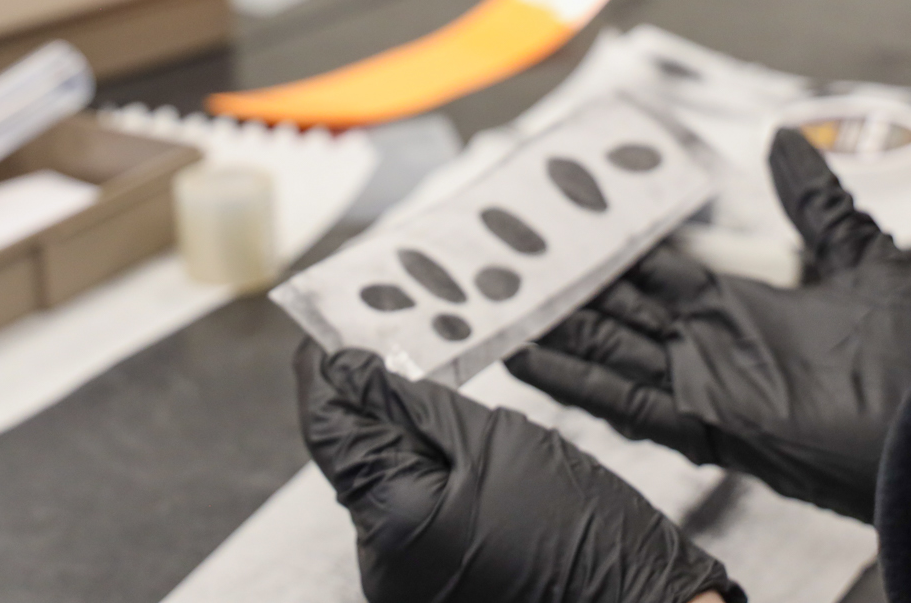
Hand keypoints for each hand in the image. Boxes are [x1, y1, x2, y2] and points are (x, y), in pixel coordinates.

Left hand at [296, 342, 739, 602]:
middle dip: (379, 410)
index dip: (324, 374)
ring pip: (385, 489)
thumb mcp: (499, 440)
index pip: (328, 428)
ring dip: (412, 450)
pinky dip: (433, 488)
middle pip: (355, 460)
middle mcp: (381, 564)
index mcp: (394, 519)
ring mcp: (401, 586)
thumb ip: (413, 403)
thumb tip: (349, 370)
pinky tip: (480, 475)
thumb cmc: (585, 531)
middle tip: (414, 361)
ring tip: (471, 431)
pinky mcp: (426, 593)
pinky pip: (410, 522)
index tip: (328, 333)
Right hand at [506, 128, 910, 523]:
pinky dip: (577, 382)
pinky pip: (628, 402)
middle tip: (506, 258)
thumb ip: (813, 201)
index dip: (608, 249)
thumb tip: (781, 139)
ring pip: (608, 352)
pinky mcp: (709, 424)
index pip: (654, 272)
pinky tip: (529, 359)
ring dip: (555, 332)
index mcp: (740, 307)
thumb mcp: (858, 254)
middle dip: (565, 287)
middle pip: (618, 311)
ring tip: (495, 305)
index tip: (560, 223)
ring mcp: (704, 385)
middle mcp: (711, 345)